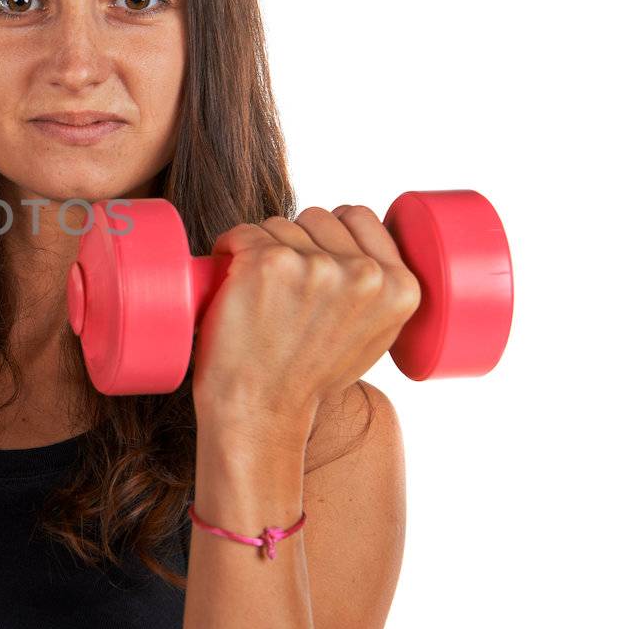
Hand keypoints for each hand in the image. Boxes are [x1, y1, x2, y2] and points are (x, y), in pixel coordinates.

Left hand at [190, 204, 421, 445]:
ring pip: (277, 224)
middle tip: (281, 289)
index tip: (310, 258)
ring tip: (260, 295)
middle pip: (316, 217)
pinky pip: (241, 232)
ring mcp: (316, 265)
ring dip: (261, 249)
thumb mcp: (373, 337)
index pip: (359, 216)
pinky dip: (228, 250)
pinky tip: (231, 281)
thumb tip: (364, 250)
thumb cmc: (308, 378)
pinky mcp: (269, 263)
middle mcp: (364, 273)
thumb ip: (379, 292)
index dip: (329, 231)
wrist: (261, 411)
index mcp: (400, 287)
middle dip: (294, 241)